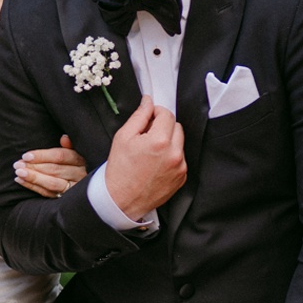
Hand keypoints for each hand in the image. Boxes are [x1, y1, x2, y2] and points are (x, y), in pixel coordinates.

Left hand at [13, 137, 87, 196]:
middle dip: (34, 167)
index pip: (61, 156)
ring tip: (18, 173)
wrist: (87, 187)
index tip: (26, 156)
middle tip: (17, 164)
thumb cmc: (75, 164)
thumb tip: (64, 138)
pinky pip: (48, 193)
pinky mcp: (66, 198)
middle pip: (55, 170)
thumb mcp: (75, 153)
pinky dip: (33, 187)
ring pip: (52, 183)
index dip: (43, 156)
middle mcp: (80, 174)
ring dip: (33, 178)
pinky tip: (21, 181)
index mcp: (81, 159)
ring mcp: (74, 188)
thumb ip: (69, 146)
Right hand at [101, 93, 185, 221]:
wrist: (121, 200)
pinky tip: (155, 164)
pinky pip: (180, 158)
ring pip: (179, 142)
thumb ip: (139, 116)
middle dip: (163, 127)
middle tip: (147, 136)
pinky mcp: (182, 178)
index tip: (148, 118)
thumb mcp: (123, 137)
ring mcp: (180, 167)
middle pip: (176, 126)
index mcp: (160, 141)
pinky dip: (170, 157)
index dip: (156, 113)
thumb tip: (148, 101)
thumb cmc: (120, 170)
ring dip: (168, 142)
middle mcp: (174, 154)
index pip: (167, 114)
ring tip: (150, 152)